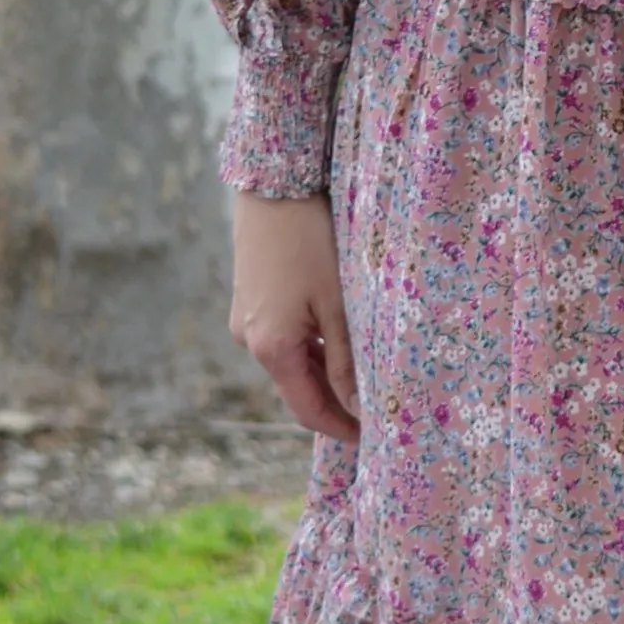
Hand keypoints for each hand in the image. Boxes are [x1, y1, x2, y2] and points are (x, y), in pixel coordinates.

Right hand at [230, 192, 359, 439]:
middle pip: (298, 387)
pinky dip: (311, 345)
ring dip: (325, 371)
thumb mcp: (337, 304)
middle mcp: (249, 340)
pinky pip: (283, 336)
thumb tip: (356, 408)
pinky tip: (340, 333)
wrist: (273, 185)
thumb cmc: (310, 241)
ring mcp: (246, 318)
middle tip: (378, 408)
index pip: (307, 410)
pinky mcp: (250, 298)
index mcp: (271, 348)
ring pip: (292, 360)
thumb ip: (346, 360)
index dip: (340, 427)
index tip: (372, 438)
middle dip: (335, 402)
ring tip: (367, 372)